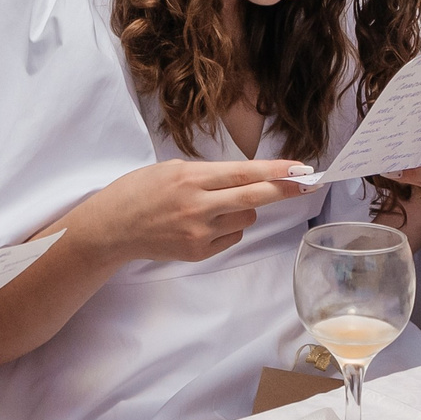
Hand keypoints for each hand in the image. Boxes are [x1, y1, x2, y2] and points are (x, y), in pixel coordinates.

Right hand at [71, 158, 310, 264]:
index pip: (243, 174)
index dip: (275, 171)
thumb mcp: (172, 170)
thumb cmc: (140, 191)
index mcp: (191, 179)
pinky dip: (228, 226)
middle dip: (284, 190)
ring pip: (246, 218)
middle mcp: (197, 207)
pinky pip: (232, 236)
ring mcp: (199, 233)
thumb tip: (249, 177)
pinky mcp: (198, 252)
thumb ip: (208, 174)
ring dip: (243, 208)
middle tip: (308, 184)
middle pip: (254, 198)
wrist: (112, 228)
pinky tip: (203, 222)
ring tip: (213, 205)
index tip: (300, 167)